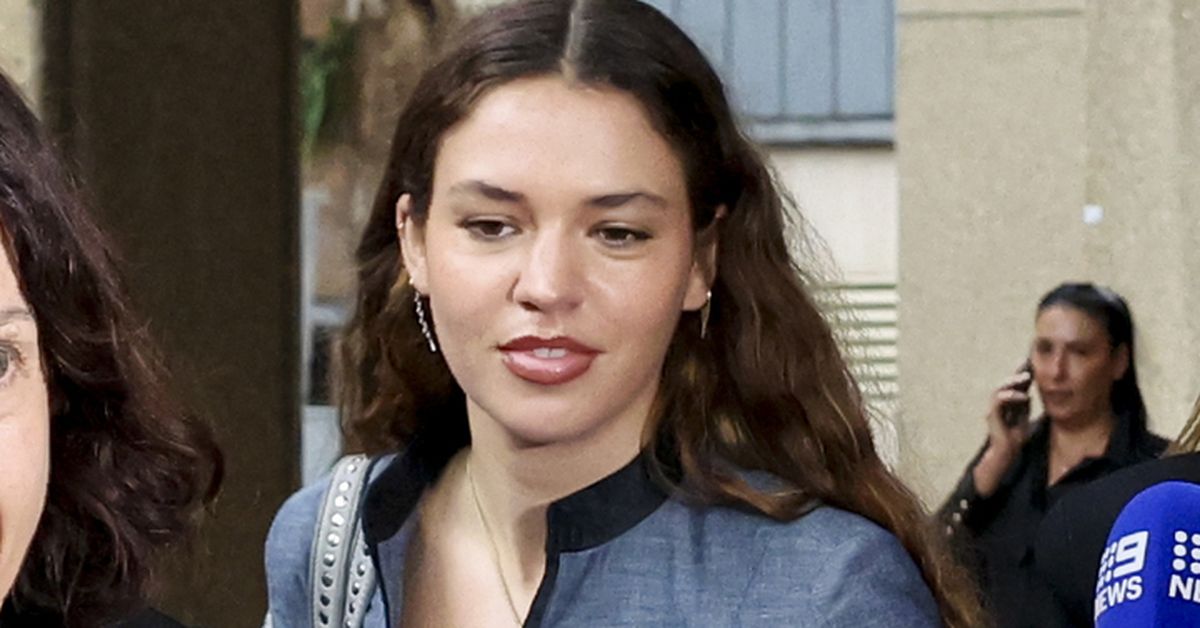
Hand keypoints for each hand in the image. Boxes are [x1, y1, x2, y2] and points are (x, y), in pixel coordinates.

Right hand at [972, 369, 1032, 497]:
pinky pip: (999, 400)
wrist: (1008, 453)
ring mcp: (993, 409)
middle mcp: (997, 405)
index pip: (1011, 386)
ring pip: (999, 389)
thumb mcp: (1024, 418)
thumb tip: (1028, 393)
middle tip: (1028, 371)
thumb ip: (1024, 406)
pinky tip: (1023, 396)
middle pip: (1004, 384)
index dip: (1018, 375)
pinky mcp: (992, 416)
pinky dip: (1010, 396)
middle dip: (1016, 375)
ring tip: (1025, 378)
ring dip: (1012, 382)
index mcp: (1005, 404)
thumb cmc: (1015, 438)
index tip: (1029, 365)